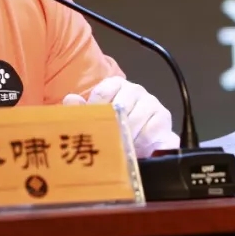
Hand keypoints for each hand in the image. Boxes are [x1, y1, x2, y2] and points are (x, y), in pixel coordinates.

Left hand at [63, 77, 179, 157]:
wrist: (139, 141)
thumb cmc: (112, 127)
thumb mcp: (93, 118)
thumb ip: (79, 109)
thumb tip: (71, 99)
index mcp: (115, 84)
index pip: (102, 93)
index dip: (95, 112)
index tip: (94, 127)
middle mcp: (135, 90)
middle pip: (120, 106)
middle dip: (112, 128)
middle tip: (106, 142)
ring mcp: (151, 102)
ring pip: (136, 119)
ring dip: (126, 137)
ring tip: (120, 149)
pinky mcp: (164, 118)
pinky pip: (152, 131)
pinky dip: (142, 143)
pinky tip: (136, 151)